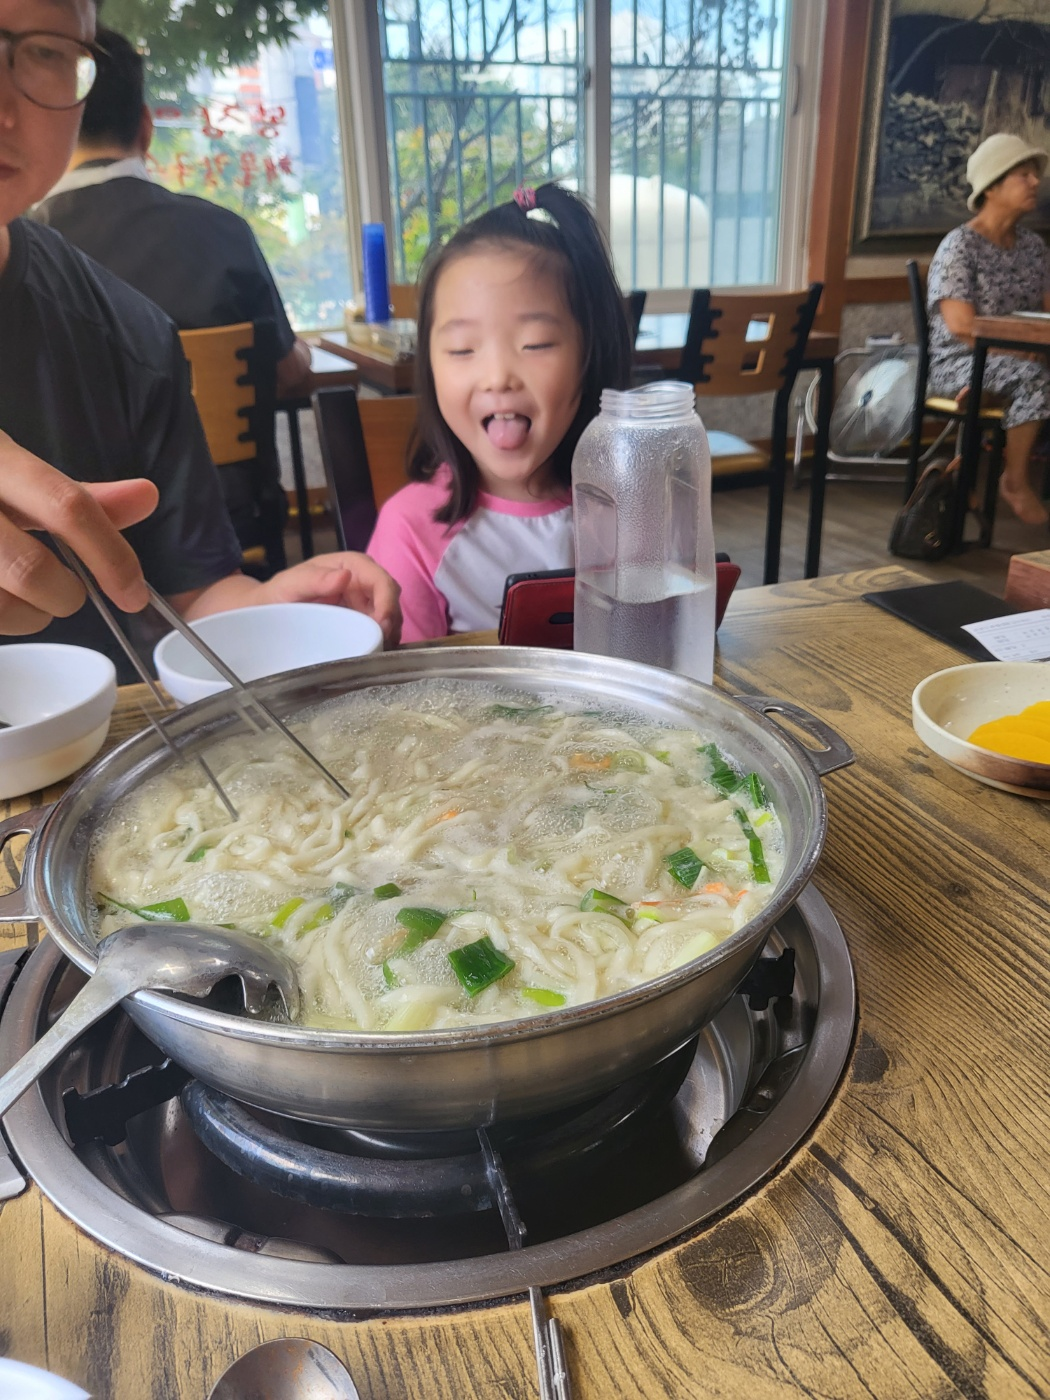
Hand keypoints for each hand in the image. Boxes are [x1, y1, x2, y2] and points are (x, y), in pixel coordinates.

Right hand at [0, 432, 155, 635]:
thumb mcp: (12, 472)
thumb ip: (77, 495)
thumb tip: (147, 497)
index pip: (66, 506)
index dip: (111, 556)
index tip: (135, 594)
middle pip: (31, 571)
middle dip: (63, 595)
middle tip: (64, 592)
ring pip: (0, 607)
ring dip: (25, 617)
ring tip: (20, 596)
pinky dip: (0, 618)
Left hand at [260, 553, 402, 646]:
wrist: (269, 612)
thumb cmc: (279, 594)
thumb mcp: (291, 585)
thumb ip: (315, 580)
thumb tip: (346, 576)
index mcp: (351, 565)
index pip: (381, 580)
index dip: (387, 601)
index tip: (382, 624)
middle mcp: (363, 581)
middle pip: (391, 598)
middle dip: (391, 620)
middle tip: (382, 644)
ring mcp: (364, 602)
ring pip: (390, 615)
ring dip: (389, 633)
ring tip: (378, 650)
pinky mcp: (362, 620)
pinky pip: (380, 629)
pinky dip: (382, 640)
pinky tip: (374, 651)